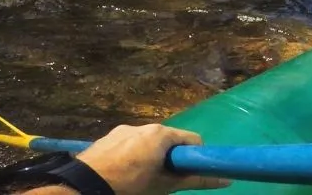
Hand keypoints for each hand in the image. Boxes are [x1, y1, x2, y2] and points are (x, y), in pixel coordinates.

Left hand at [76, 124, 229, 194]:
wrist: (84, 187)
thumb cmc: (131, 185)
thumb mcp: (164, 186)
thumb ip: (195, 180)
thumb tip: (227, 181)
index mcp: (162, 133)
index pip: (191, 139)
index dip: (193, 156)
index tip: (188, 172)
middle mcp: (145, 125)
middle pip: (167, 139)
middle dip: (169, 157)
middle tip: (163, 179)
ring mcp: (123, 130)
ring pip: (146, 141)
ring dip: (149, 156)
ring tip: (139, 178)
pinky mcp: (106, 138)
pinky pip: (127, 144)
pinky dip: (130, 156)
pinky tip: (122, 174)